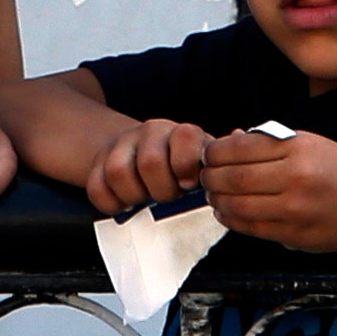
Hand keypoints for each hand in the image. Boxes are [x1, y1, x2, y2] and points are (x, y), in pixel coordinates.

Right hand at [82, 118, 213, 216]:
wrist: (140, 153)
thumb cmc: (180, 166)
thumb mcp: (205, 161)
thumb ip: (222, 154)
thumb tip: (240, 135)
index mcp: (181, 133)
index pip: (185, 137)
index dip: (185, 165)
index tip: (187, 183)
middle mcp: (151, 133)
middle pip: (150, 162)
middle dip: (160, 190)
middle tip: (166, 195)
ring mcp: (121, 146)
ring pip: (117, 172)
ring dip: (134, 195)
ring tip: (144, 197)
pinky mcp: (98, 162)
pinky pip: (96, 186)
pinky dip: (110, 202)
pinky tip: (124, 202)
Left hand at [202, 129, 336, 254]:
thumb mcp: (311, 144)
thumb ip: (269, 142)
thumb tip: (227, 139)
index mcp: (299, 149)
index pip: (241, 148)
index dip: (215, 152)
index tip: (208, 153)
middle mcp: (296, 178)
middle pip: (234, 177)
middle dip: (210, 176)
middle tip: (203, 175)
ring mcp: (295, 210)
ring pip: (238, 205)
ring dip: (217, 200)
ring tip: (212, 193)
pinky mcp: (293, 235)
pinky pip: (251, 228)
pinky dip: (232, 219)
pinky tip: (227, 211)